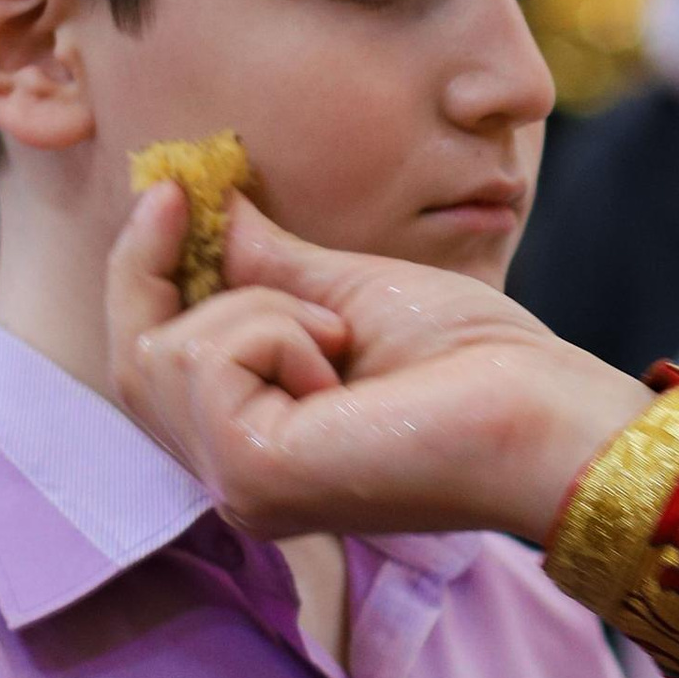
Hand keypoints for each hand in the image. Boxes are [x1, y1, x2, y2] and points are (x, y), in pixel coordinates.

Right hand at [108, 186, 644, 542]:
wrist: (546, 413)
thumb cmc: (476, 364)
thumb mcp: (349, 293)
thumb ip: (270, 266)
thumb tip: (212, 208)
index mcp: (260, 439)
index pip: (149, 364)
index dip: (139, 274)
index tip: (168, 192)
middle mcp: (236, 477)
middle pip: (132, 361)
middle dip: (150, 270)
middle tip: (182, 202)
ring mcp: (239, 485)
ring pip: (166, 353)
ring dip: (254, 308)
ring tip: (338, 336)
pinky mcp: (252, 475)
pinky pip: (208, 360)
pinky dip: (273, 331)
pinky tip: (339, 359)